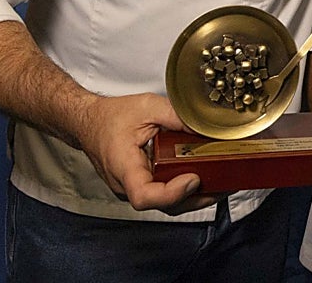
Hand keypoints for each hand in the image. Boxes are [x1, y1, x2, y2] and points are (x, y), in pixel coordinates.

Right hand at [75, 92, 217, 214]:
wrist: (89, 123)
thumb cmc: (110, 117)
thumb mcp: (147, 106)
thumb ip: (177, 115)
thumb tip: (205, 127)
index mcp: (124, 166)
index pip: (144, 196)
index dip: (171, 194)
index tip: (193, 179)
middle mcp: (126, 184)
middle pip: (162, 205)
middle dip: (195, 199)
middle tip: (223, 186)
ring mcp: (133, 188)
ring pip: (165, 204)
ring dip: (194, 198)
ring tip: (222, 185)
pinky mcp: (140, 186)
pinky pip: (163, 194)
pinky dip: (184, 190)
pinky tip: (204, 179)